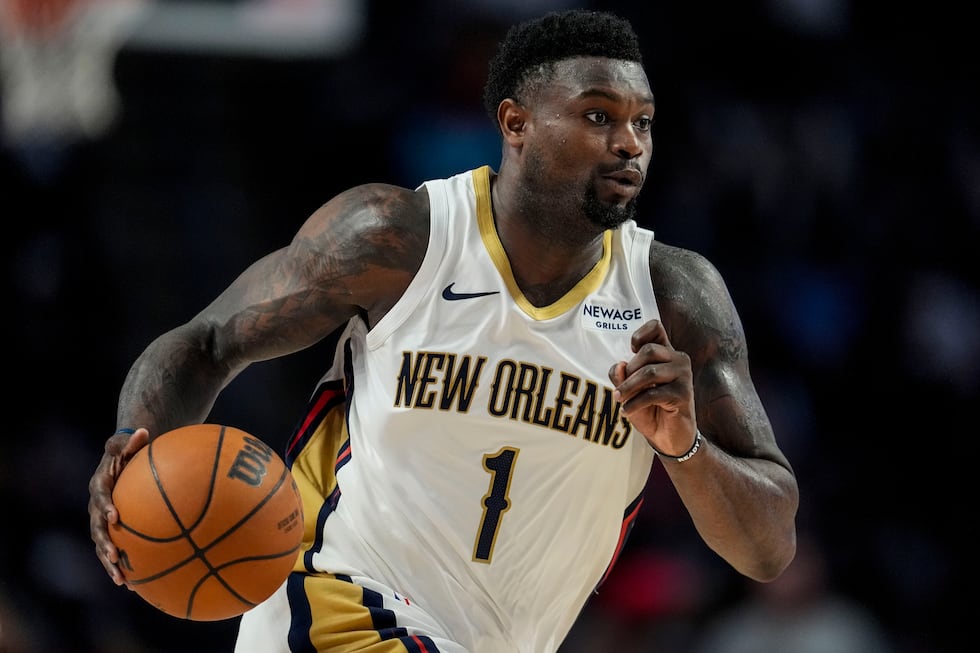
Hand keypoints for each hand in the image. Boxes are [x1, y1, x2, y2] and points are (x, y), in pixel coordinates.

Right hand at [88, 427, 149, 585]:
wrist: (122, 462)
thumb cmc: (128, 450)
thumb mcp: (128, 442)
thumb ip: (132, 440)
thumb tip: (143, 431)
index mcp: (100, 485)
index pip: (99, 496)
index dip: (105, 506)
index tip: (114, 516)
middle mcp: (96, 506)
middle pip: (96, 528)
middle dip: (104, 545)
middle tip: (115, 557)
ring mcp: (102, 521)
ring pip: (102, 545)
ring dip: (110, 564)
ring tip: (121, 581)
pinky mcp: (112, 530)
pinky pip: (116, 549)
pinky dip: (123, 566)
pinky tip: (136, 585)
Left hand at [609, 319, 697, 456]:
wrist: (667, 438)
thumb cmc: (649, 410)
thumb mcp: (629, 391)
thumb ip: (621, 376)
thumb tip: (619, 365)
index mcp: (666, 353)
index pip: (656, 327)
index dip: (640, 334)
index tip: (631, 351)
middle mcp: (678, 360)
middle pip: (648, 350)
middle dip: (629, 371)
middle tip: (620, 389)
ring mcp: (684, 376)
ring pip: (649, 372)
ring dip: (628, 387)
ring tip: (619, 399)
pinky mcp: (684, 394)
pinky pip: (653, 393)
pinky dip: (635, 403)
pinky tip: (626, 411)